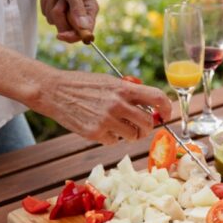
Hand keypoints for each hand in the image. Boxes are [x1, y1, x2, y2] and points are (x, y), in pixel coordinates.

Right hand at [37, 70, 172, 144]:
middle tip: (139, 126)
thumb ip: (128, 92)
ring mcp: (106, 120)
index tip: (166, 113)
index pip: (156, 97)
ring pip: (132, 135)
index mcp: (123, 88)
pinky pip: (113, 142)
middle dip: (146, 127)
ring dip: (129, 134)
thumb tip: (148, 106)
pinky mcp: (95, 133)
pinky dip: (110, 138)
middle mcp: (118, 104)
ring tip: (117, 125)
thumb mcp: (108, 81)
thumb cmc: (83, 84)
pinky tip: (100, 127)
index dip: (167, 107)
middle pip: (147, 123)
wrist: (55, 91)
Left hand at [40, 0, 97, 42]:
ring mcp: (67, 13)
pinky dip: (46, 4)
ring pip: (54, 21)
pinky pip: (47, 15)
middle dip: (59, 14)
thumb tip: (84, 28)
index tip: (60, 35)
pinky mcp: (56, 10)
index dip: (72, 36)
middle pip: (67, 29)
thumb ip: (78, 10)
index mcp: (90, 10)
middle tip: (61, 0)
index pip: (85, 32)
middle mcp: (80, 14)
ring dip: (51, 6)